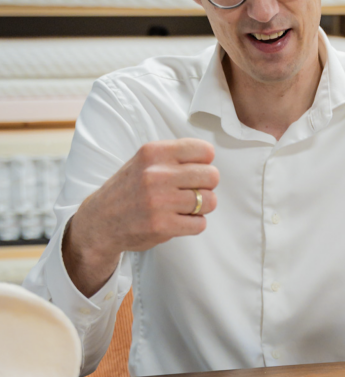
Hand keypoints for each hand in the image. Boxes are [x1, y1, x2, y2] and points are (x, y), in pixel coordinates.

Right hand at [64, 139, 218, 296]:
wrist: (100, 222)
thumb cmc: (129, 190)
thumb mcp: (145, 161)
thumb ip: (175, 156)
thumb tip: (210, 157)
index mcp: (154, 153)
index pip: (205, 150)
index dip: (205, 163)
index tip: (195, 170)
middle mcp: (156, 174)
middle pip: (212, 176)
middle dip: (206, 185)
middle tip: (192, 191)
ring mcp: (160, 201)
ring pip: (210, 201)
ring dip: (202, 207)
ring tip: (184, 207)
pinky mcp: (162, 225)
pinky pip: (200, 224)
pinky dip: (193, 224)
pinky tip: (178, 220)